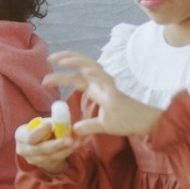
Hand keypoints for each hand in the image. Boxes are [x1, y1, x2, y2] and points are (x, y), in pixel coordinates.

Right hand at [15, 118, 74, 175]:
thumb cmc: (44, 128)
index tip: (50, 124)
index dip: (39, 131)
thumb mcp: (45, 122)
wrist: (43, 143)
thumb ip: (54, 121)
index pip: (28, 136)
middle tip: (69, 139)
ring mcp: (33, 159)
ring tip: (77, 141)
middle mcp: (24, 150)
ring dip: (65, 149)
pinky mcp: (44, 165)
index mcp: (21, 135)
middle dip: (56, 144)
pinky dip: (67, 151)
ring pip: (51, 156)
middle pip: (40, 149)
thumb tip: (64, 119)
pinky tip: (76, 145)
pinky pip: (57, 159)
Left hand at [44, 52, 161, 137]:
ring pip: (92, 66)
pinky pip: (105, 79)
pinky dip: (95, 73)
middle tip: (49, 58)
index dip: (61, 75)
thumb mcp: (102, 126)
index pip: (76, 77)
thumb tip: (74, 131)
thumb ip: (87, 127)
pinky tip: (85, 70)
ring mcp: (109, 85)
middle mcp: (101, 83)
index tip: (46, 79)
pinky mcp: (116, 92)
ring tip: (62, 60)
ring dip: (77, 61)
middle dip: (66, 58)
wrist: (143, 124)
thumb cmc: (126, 121)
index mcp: (96, 88)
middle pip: (82, 65)